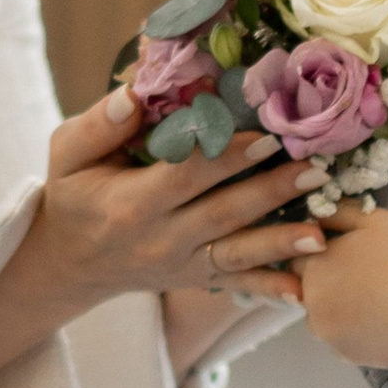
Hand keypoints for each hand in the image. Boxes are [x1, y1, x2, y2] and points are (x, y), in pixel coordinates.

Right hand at [32, 86, 322, 305]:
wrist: (71, 261)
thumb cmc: (74, 194)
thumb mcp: (67, 155)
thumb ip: (99, 125)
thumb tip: (134, 93)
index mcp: (130, 204)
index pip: (186, 176)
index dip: (227, 157)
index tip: (267, 136)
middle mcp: (160, 240)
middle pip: (223, 214)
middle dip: (270, 192)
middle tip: (315, 169)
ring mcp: (181, 265)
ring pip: (237, 254)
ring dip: (281, 244)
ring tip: (320, 235)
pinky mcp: (196, 279)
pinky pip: (236, 285)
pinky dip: (270, 290)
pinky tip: (303, 293)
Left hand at [295, 199, 387, 365]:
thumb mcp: (374, 221)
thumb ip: (340, 214)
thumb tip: (318, 214)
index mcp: (314, 269)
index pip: (300, 260)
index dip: (324, 256)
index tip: (348, 257)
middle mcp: (312, 305)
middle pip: (310, 291)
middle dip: (328, 284)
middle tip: (364, 278)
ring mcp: (329, 334)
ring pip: (324, 319)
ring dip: (338, 310)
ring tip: (373, 301)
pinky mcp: (348, 355)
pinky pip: (343, 341)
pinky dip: (355, 332)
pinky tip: (379, 321)